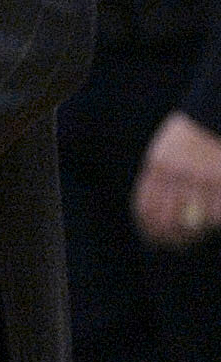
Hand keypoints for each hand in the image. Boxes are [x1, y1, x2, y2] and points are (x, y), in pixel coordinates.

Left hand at [132, 110, 220, 246]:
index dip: (148, 228)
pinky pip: (216, 215)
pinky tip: (211, 221)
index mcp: (157, 167)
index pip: (146, 206)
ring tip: (194, 235)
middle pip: (168, 221)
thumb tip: (151, 214)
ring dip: (194, 233)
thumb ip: (158, 178)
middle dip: (170, 238)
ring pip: (195, 223)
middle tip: (175, 244)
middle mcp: (176, 175)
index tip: (153, 239)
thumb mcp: (164, 153)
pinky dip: (214, 221)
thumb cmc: (188, 138)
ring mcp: (201, 180)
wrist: (210, 118)